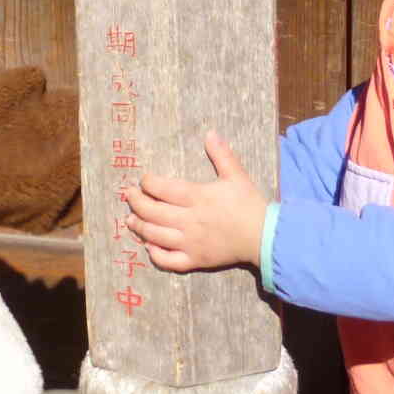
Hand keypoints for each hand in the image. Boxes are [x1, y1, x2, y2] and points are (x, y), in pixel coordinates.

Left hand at [124, 132, 266, 273]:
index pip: (162, 189)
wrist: (264, 236)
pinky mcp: (195, 260)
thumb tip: (210, 133)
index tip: (143, 180)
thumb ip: (221, 155)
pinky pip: (168, 260)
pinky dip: (155, 254)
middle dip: (136, 202)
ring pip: (155, 236)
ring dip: (139, 227)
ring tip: (131, 220)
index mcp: (197, 197)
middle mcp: (189, 220)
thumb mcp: (236, 175)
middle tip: (129, 196)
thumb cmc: (249, 204)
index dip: (148, 183)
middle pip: (153, 212)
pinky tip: (149, 246)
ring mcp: (190, 242)